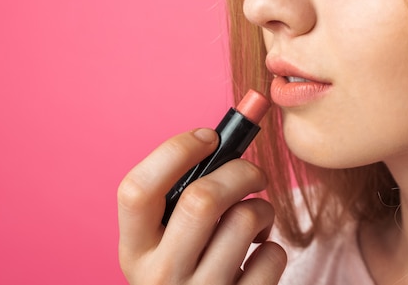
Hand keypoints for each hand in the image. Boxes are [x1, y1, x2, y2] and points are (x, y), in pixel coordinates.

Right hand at [118, 128, 286, 283]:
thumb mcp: (164, 243)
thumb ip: (179, 200)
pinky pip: (272, 255)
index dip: (176, 151)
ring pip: (245, 219)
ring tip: (255, 220)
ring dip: (262, 208)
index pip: (137, 190)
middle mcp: (160, 275)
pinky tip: (258, 256)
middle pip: (202, 198)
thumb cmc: (190, 270)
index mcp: (135, 250)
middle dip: (239, 171)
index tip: (208, 136)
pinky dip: (273, 246)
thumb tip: (222, 140)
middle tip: (254, 174)